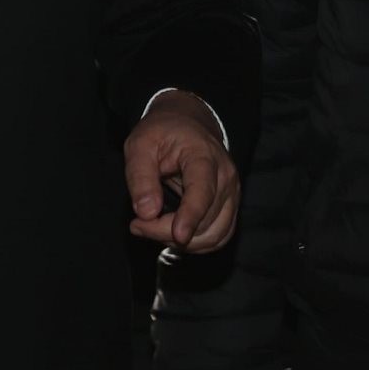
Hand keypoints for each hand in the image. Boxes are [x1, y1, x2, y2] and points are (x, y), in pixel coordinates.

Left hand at [123, 91, 238, 251]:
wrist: (186, 124)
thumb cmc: (162, 133)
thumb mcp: (139, 145)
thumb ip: (140, 177)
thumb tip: (146, 212)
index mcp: (204, 156)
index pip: (203, 191)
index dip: (191, 216)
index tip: (178, 236)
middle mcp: (225, 178)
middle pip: (206, 220)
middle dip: (168, 231)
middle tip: (137, 225)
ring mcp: (231, 195)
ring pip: (214, 235)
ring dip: (182, 243)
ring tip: (151, 228)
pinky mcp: (229, 208)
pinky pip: (218, 237)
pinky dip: (195, 244)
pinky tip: (171, 234)